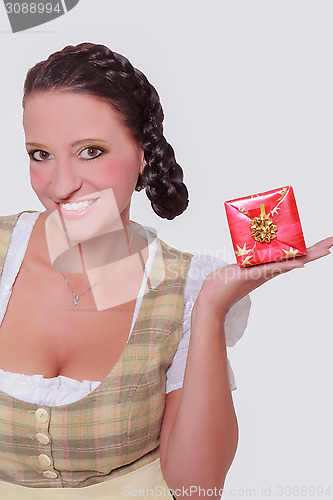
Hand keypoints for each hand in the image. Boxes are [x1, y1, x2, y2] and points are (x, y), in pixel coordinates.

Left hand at [194, 237, 332, 321]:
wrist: (211, 300)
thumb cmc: (223, 283)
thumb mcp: (240, 265)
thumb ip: (249, 259)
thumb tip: (254, 249)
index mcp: (267, 267)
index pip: (292, 257)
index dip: (308, 250)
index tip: (326, 244)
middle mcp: (267, 271)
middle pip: (297, 259)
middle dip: (315, 251)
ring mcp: (260, 274)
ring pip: (288, 263)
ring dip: (307, 256)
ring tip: (325, 250)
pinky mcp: (249, 275)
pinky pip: (269, 269)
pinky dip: (284, 266)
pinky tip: (298, 264)